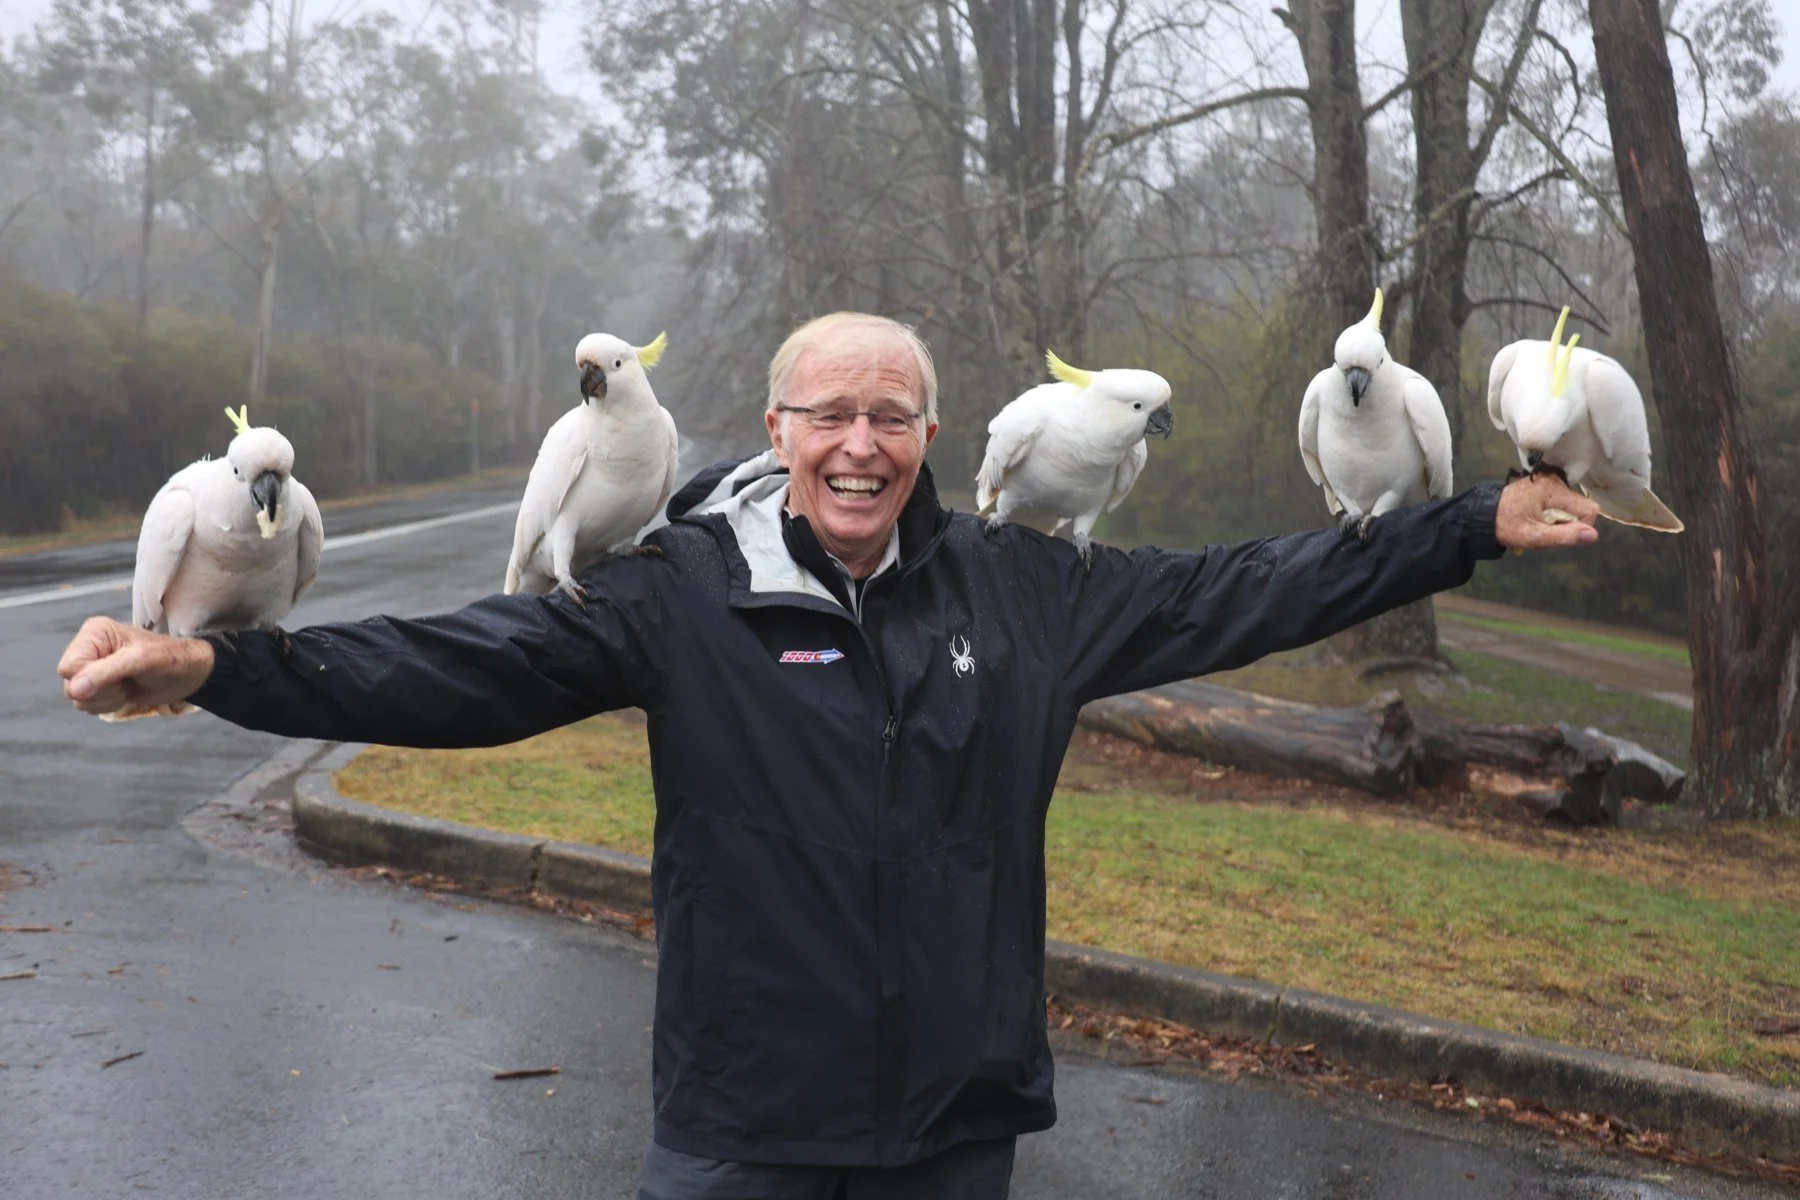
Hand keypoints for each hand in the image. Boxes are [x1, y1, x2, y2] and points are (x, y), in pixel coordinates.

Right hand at [57, 617, 214, 715]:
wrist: (188, 674)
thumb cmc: (169, 658)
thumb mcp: (140, 661)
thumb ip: (105, 673)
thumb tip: (75, 690)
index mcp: (94, 633)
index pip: (68, 667)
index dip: (89, 680)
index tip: (118, 676)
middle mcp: (88, 649)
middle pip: (70, 685)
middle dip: (100, 691)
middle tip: (125, 681)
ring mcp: (92, 669)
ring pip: (77, 698)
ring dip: (106, 699)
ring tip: (128, 685)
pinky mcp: (98, 685)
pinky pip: (87, 705)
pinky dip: (108, 705)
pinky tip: (125, 693)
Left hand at [1495, 474, 1600, 550]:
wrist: (1484, 515)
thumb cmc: (1505, 525)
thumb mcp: (1534, 536)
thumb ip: (1564, 536)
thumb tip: (1593, 535)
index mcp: (1553, 490)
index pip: (1589, 509)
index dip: (1581, 527)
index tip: (1559, 534)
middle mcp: (1554, 481)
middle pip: (1580, 508)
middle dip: (1567, 526)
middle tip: (1544, 533)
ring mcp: (1550, 481)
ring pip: (1571, 508)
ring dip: (1559, 523)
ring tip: (1537, 528)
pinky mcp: (1545, 485)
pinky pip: (1561, 504)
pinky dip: (1552, 516)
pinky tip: (1537, 521)